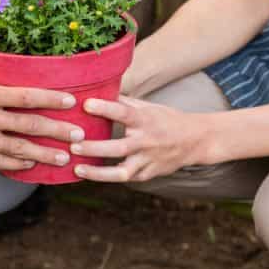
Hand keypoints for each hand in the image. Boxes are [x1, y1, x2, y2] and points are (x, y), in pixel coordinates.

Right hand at [0, 70, 84, 171]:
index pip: (24, 95)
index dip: (50, 99)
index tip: (70, 101)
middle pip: (27, 125)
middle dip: (56, 131)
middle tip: (79, 135)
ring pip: (16, 149)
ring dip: (43, 154)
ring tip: (63, 158)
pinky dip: (16, 165)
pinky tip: (30, 166)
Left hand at [71, 96, 220, 182]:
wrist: (196, 141)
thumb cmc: (167, 120)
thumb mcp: (149, 107)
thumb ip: (125, 103)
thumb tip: (100, 90)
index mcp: (146, 120)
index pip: (124, 112)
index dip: (105, 108)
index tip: (85, 104)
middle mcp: (147, 141)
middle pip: (118, 147)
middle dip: (94, 148)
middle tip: (73, 145)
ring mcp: (148, 160)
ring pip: (121, 171)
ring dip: (97, 172)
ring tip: (77, 169)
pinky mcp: (149, 174)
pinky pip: (127, 178)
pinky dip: (108, 177)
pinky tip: (90, 175)